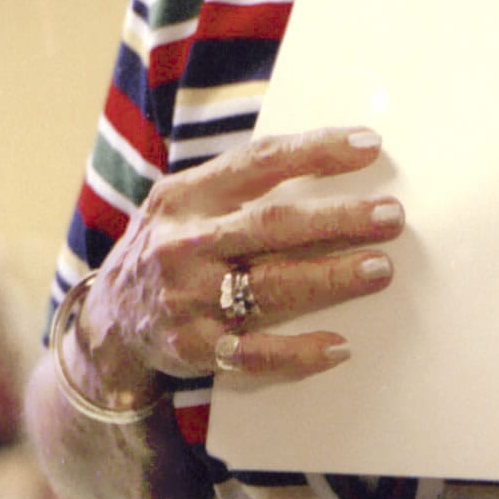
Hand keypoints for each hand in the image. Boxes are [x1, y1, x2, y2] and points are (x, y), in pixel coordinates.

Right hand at [79, 127, 401, 386]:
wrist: (107, 323)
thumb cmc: (168, 247)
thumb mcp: (183, 201)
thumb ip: (238, 183)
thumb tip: (330, 157)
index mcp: (188, 196)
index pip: (259, 162)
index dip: (316, 151)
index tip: (369, 145)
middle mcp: (186, 243)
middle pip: (273, 225)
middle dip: (338, 219)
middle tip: (391, 216)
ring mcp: (188, 298)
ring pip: (271, 286)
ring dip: (331, 277)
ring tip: (381, 269)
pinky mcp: (195, 348)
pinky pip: (255, 353)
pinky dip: (299, 352)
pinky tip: (339, 346)